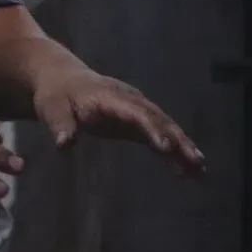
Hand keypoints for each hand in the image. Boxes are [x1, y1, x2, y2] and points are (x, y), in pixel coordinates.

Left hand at [31, 66, 205, 175]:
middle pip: (158, 119)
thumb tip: (64, 145)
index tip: (165, 146)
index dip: (151, 128)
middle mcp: (129, 101)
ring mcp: (135, 109)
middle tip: (195, 162)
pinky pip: (159, 135)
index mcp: (109, 96)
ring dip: (183, 147)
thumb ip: (60, 125)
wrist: (61, 79)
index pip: (134, 112)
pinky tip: (188, 171)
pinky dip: (174, 151)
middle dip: (177, 140)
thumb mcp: (51, 109)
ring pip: (165, 127)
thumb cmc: (55, 95)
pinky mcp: (136, 121)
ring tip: (200, 170)